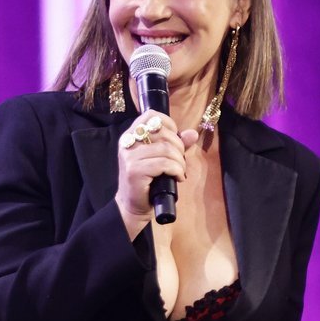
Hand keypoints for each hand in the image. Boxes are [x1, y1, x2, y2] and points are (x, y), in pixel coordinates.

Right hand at [115, 111, 198, 236]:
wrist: (132, 205)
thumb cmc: (147, 180)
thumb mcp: (161, 158)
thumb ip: (175, 144)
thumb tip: (192, 133)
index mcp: (131, 135)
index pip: (151, 116)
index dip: (169, 124)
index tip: (175, 140)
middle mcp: (127, 142)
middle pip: (162, 132)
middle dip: (178, 147)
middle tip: (179, 161)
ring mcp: (129, 156)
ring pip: (166, 149)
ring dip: (179, 161)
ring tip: (179, 171)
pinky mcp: (134, 170)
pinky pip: (164, 163)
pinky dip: (177, 170)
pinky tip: (178, 178)